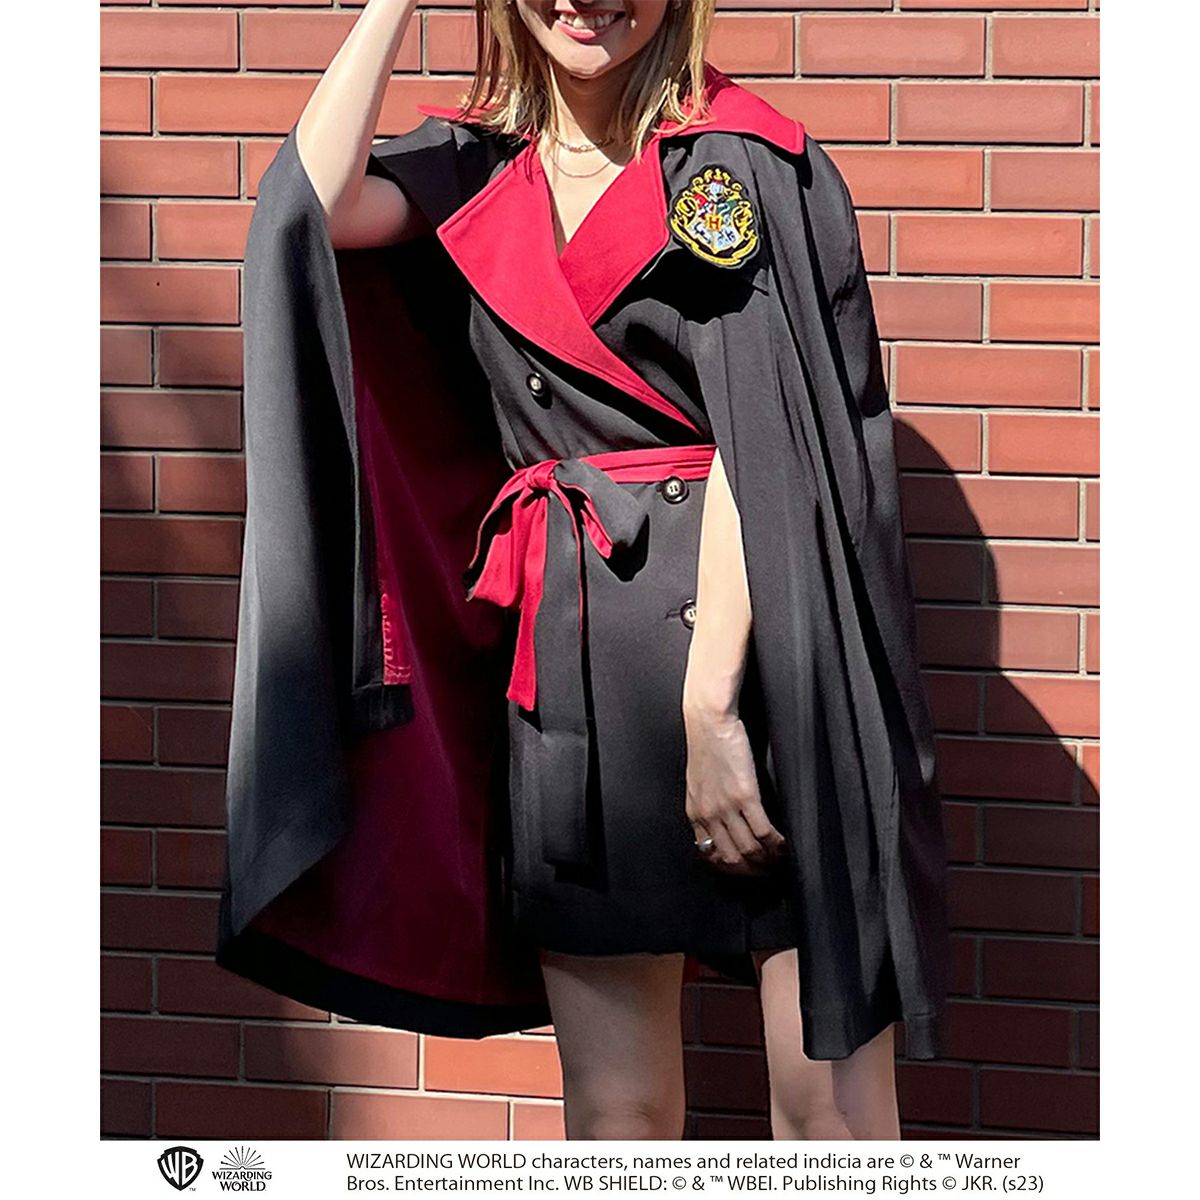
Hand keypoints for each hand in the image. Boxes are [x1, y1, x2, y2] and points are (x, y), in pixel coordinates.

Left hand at [682, 705, 785, 874]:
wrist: (708, 721)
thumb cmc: (706, 745)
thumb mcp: (698, 781)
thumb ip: (707, 803)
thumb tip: (722, 820)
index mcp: (695, 812)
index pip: (710, 854)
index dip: (730, 867)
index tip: (745, 869)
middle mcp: (709, 814)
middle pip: (731, 858)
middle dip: (752, 871)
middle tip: (767, 872)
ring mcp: (726, 807)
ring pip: (749, 850)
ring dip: (768, 861)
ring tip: (780, 861)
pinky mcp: (745, 796)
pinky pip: (764, 831)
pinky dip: (777, 845)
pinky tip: (784, 846)